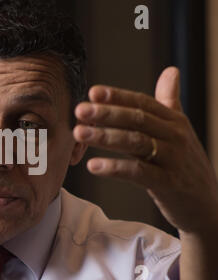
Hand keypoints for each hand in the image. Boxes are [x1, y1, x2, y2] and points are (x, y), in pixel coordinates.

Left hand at [73, 67, 217, 235]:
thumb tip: (171, 71)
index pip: (142, 103)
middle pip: (137, 119)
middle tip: (79, 110)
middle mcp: (175, 136)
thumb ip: (169, 102)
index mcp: (174, 121)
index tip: (92, 92)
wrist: (206, 204)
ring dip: (105, 137)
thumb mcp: (179, 131)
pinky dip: (115, 168)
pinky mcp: (168, 183)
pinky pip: (138, 173)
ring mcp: (173, 159)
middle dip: (106, 113)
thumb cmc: (185, 165)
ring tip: (79, 133)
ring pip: (135, 143)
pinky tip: (93, 166)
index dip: (117, 96)